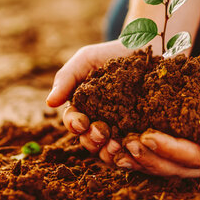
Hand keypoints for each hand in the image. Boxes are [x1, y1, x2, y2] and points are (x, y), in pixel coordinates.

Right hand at [46, 40, 133, 164]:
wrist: (149, 47)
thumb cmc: (114, 53)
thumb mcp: (87, 59)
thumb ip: (66, 78)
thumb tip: (49, 103)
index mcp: (84, 108)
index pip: (74, 123)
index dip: (74, 125)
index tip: (81, 122)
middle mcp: (101, 122)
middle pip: (89, 141)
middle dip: (91, 140)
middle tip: (101, 132)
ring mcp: (122, 130)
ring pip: (108, 151)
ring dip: (108, 151)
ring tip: (116, 144)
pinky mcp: (142, 133)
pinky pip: (133, 150)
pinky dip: (129, 153)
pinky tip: (132, 146)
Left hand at [114, 54, 199, 176]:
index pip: (198, 157)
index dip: (172, 150)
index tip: (148, 136)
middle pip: (177, 168)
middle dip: (151, 157)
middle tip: (128, 142)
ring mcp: (193, 157)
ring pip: (164, 167)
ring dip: (140, 160)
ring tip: (118, 148)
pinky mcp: (177, 148)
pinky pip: (157, 156)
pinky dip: (137, 155)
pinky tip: (117, 147)